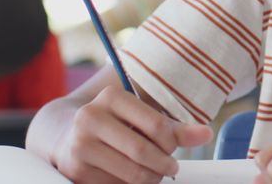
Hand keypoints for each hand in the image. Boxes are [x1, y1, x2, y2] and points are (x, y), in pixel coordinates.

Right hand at [51, 86, 212, 183]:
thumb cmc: (116, 124)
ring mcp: (80, 145)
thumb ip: (175, 127)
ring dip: (151, 178)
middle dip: (164, 164)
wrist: (64, 135)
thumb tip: (207, 134)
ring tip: (155, 174)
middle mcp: (90, 117)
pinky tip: (130, 177)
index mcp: (111, 97)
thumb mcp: (142, 118)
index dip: (172, 142)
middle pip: (143, 151)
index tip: (173, 148)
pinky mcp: (75, 170)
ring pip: (131, 172)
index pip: (156, 125)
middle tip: (171, 167)